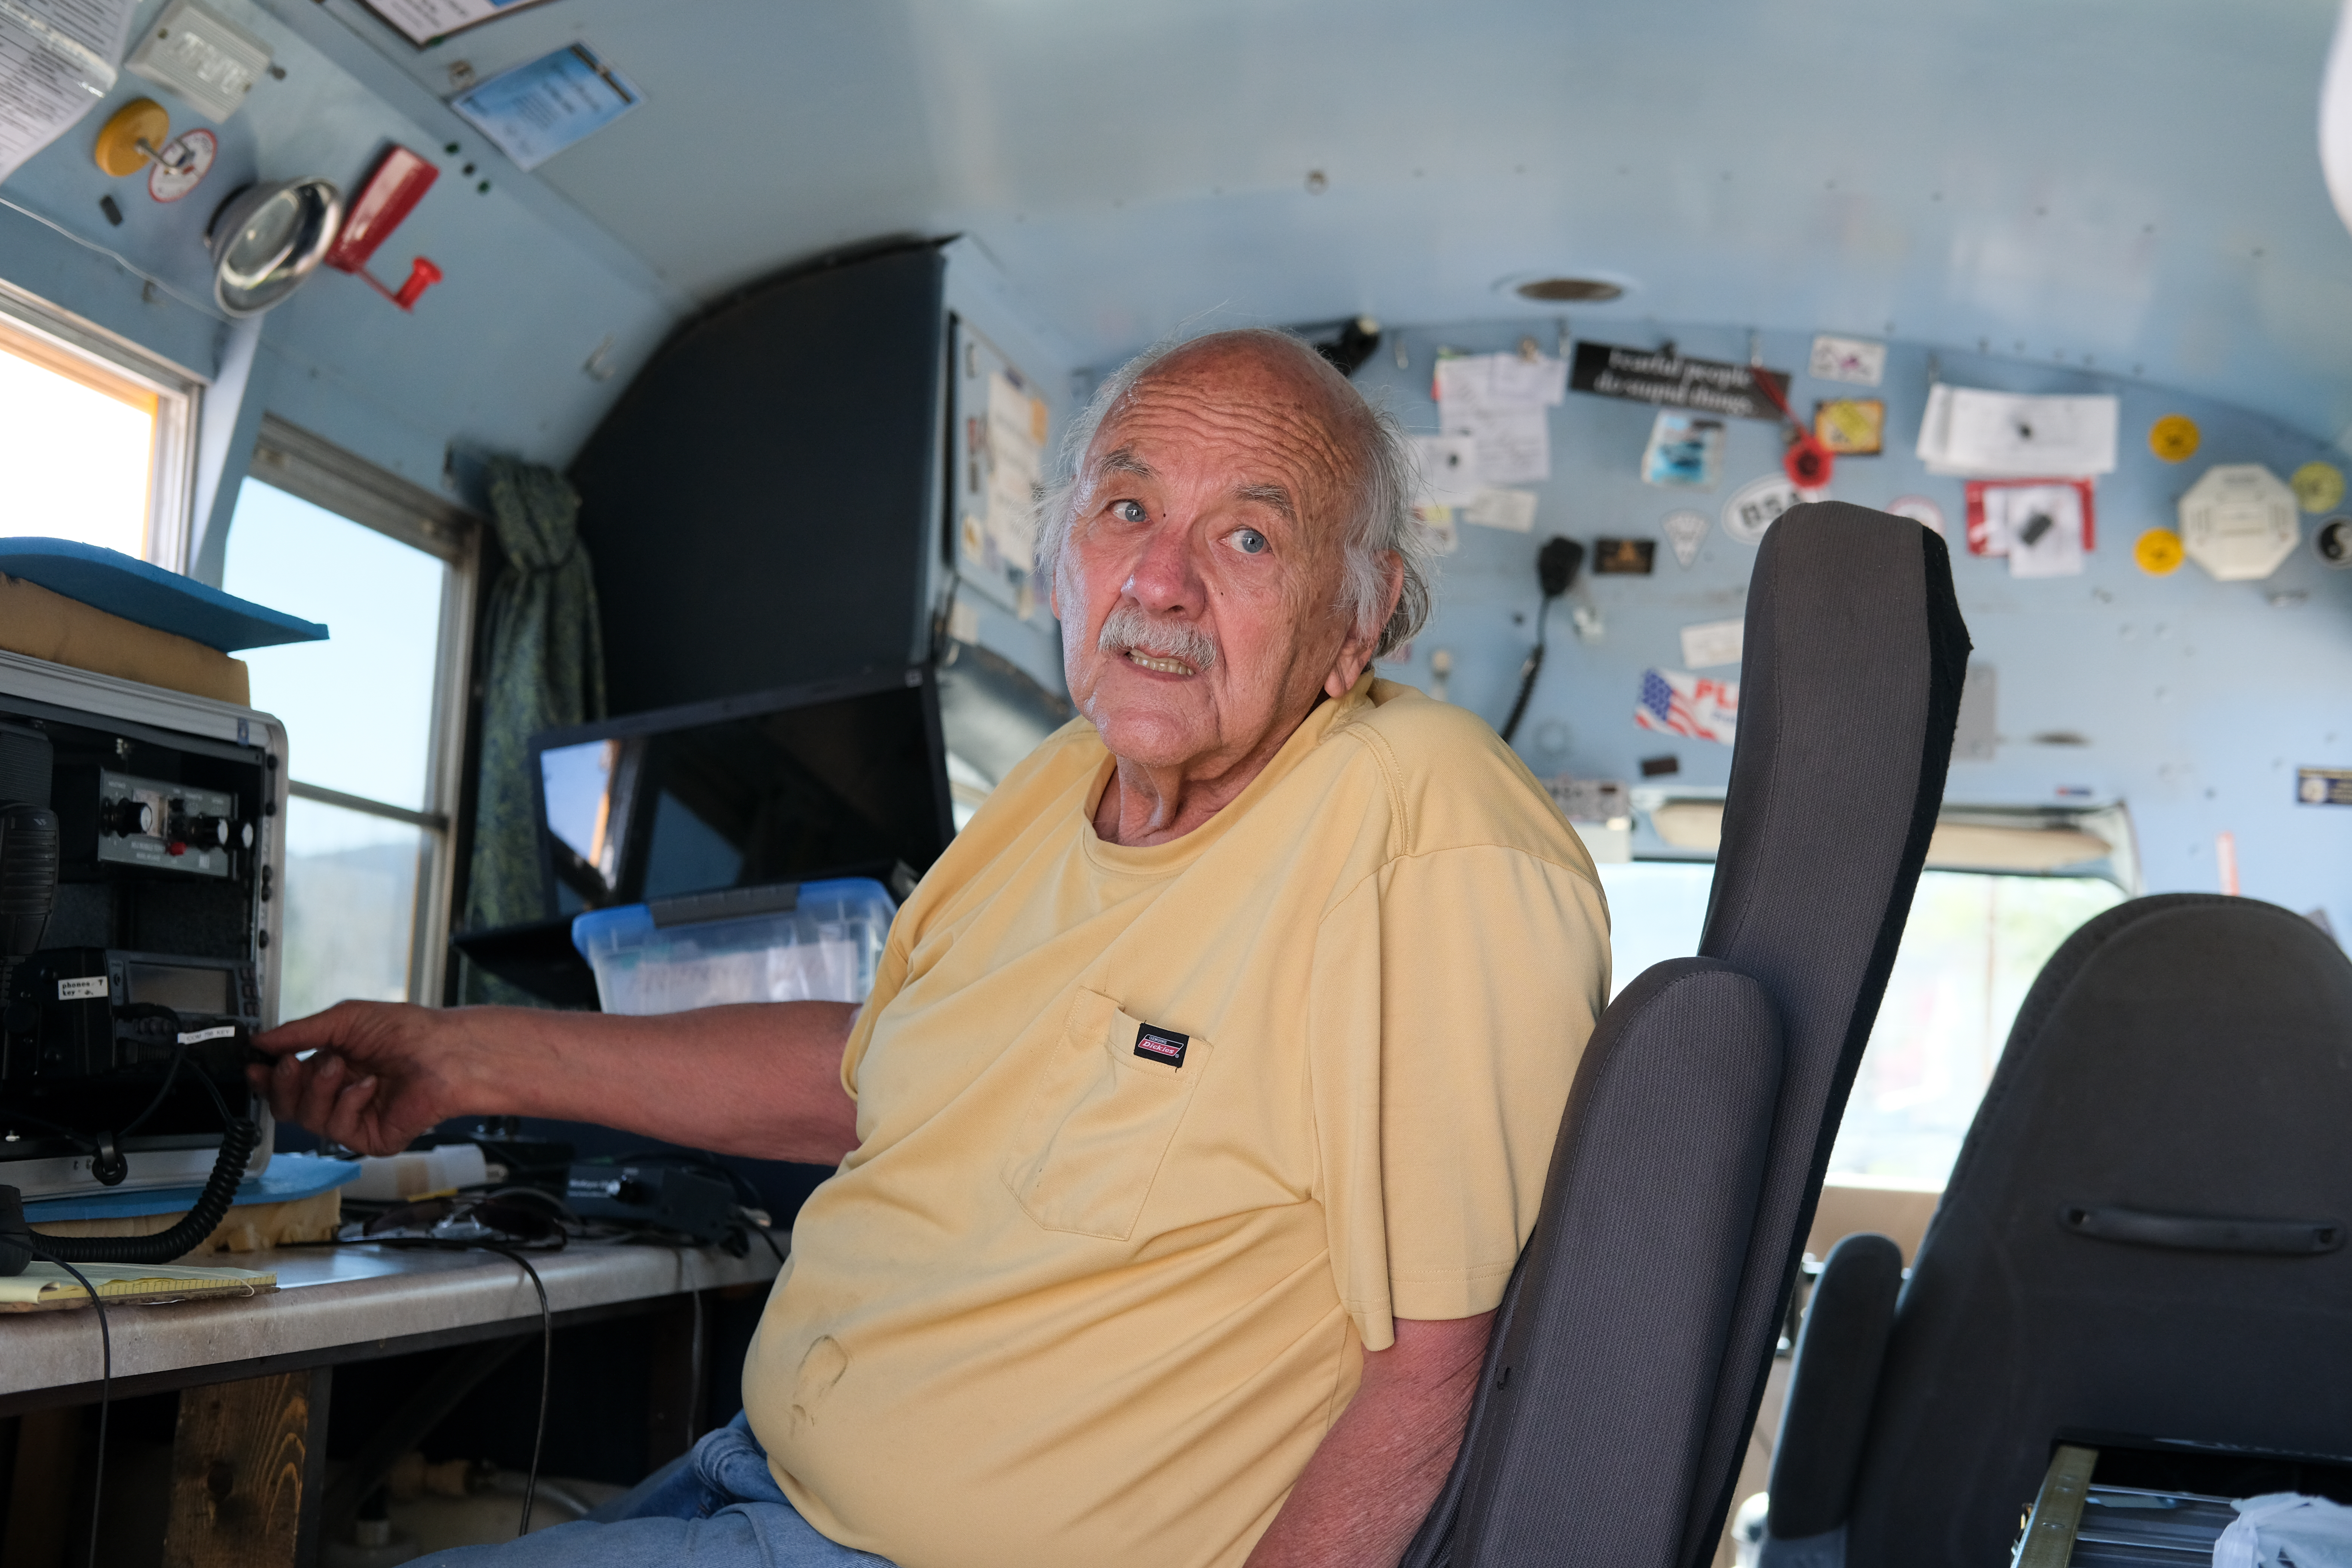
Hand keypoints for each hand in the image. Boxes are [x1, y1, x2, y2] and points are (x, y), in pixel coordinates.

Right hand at [246, 1001, 477, 1155]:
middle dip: (284, 1085)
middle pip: (285, 1106)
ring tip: (341, 1065)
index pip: (283, 1083)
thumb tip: (259, 1040)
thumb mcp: (343, 1020)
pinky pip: (338, 1129)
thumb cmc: (406, 1031)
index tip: (254, 1066)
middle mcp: (338, 1095)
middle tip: (294, 1063)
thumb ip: (298, 1032)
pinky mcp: (370, 1139)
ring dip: (319, 1089)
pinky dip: (349, 1102)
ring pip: (306, 1119)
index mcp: (329, 1067)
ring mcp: (353, 1119)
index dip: (265, 1078)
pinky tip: (369, 1086)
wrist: (446, 1051)